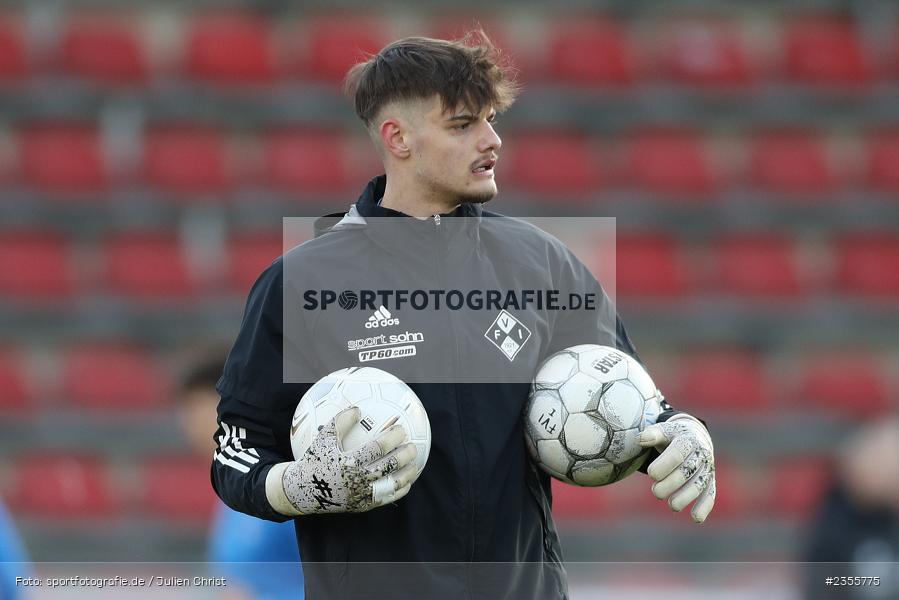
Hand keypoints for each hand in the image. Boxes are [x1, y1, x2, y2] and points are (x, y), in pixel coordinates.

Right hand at [267, 407, 417, 514]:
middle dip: (405, 455)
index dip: (393, 438)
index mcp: (349, 462)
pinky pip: (387, 499)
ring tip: (415, 464)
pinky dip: (400, 490)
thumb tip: (357, 408)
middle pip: (390, 466)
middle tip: (412, 446)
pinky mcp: (364, 506)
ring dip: (407, 473)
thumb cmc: (315, 460)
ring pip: (392, 484)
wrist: (303, 491)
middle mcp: (358, 480)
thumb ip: (340, 422)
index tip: (401, 430)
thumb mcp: (323, 439)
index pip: (378, 448)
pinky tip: (406, 482)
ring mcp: (362, 495)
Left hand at [637, 414, 715, 522]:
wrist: (694, 436)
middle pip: (687, 472)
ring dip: (685, 497)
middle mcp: (701, 454)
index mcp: (688, 440)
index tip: (650, 474)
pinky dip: (704, 507)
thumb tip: (640, 439)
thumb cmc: (672, 436)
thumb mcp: (663, 431)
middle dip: (671, 484)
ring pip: (699, 485)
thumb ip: (652, 435)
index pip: (677, 453)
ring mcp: (707, 468)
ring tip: (672, 505)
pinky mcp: (710, 481)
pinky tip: (696, 518)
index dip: (664, 465)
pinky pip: (710, 494)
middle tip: (656, 491)